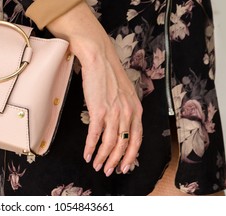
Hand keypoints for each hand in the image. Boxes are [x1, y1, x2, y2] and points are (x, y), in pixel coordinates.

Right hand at [47, 2, 142, 175]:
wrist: (98, 55)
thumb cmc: (109, 72)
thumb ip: (126, 108)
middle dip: (116, 162)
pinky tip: (87, 155)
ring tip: (97, 166)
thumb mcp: (124, 92)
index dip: (132, 156)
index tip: (126, 166)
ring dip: (103, 158)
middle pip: (124, 145)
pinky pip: (95, 135)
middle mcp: (128, 113)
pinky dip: (91, 148)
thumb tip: (121, 124)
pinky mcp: (98, 109)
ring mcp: (114, 112)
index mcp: (136, 109)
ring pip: (110, 143)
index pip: (138, 139)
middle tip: (109, 171)